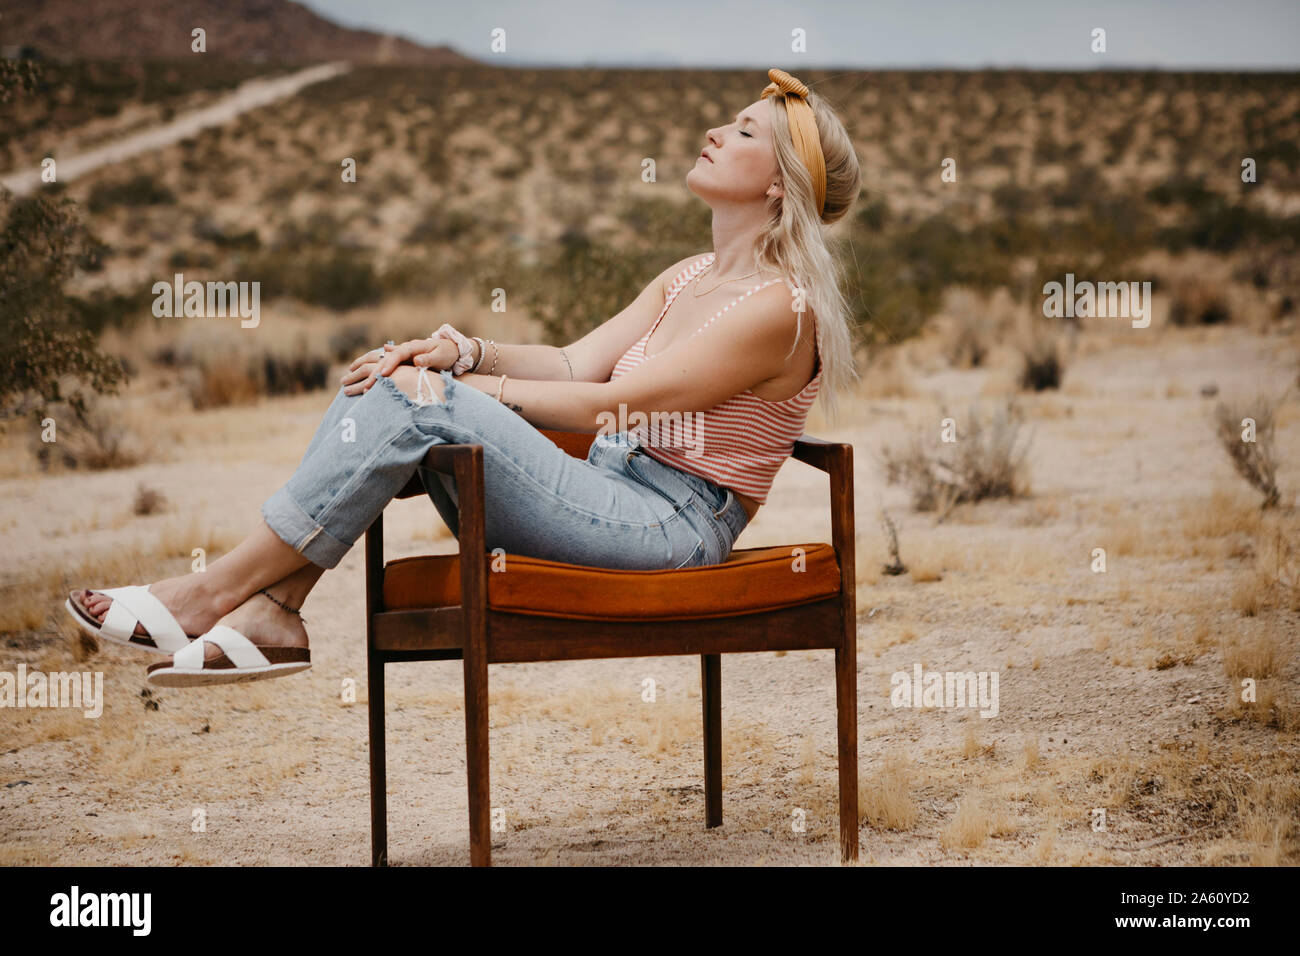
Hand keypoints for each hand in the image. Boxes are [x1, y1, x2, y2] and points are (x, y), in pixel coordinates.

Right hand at [339, 338, 461, 395]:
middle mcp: (403, 350)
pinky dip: (371, 369)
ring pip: (378, 361)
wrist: (450, 348)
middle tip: (362, 385)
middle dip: (371, 372)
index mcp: (412, 347)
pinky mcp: (400, 361)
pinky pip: (382, 365)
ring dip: (364, 369)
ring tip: (348, 375)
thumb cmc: (446, 353)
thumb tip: (416, 361)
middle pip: (383, 360)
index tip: (381, 376)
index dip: (388, 365)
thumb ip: (428, 359)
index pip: (397, 356)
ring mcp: (400, 355)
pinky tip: (360, 376)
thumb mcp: (440, 356)